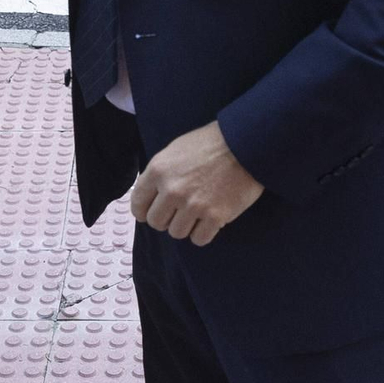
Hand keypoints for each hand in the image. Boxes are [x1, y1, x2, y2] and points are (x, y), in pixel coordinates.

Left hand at [129, 122, 263, 246]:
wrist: (245, 144)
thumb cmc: (210, 143)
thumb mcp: (175, 150)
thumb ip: (160, 174)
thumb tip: (151, 196)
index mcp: (158, 171)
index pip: (138, 204)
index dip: (143, 211)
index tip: (150, 213)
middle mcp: (172, 190)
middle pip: (156, 222)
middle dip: (165, 219)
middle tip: (178, 212)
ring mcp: (193, 205)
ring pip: (176, 233)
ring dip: (185, 226)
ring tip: (196, 214)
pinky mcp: (215, 216)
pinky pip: (199, 239)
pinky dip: (203, 233)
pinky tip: (208, 221)